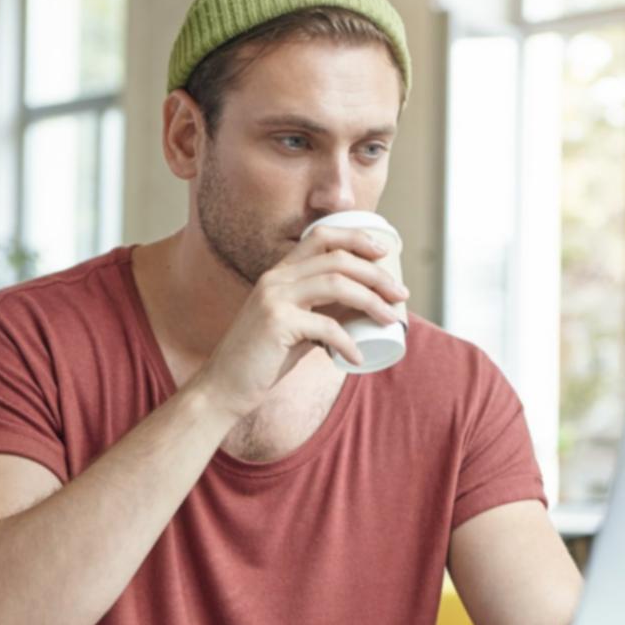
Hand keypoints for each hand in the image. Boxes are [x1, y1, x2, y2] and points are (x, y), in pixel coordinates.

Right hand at [192, 224, 409, 416]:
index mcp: (280, 273)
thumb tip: (363, 310)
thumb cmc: (264, 359)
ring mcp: (274, 298)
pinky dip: (348, 343)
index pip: (321, 237)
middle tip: (401, 294)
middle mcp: (275, 278)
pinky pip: (326, 327)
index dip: (356, 238)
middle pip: (337, 259)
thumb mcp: (296, 327)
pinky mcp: (276, 323)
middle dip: (376, 274)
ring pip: (337, 284)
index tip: (384, 253)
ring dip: (372, 301)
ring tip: (392, 319)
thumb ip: (320, 312)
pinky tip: (359, 358)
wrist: (223, 387)